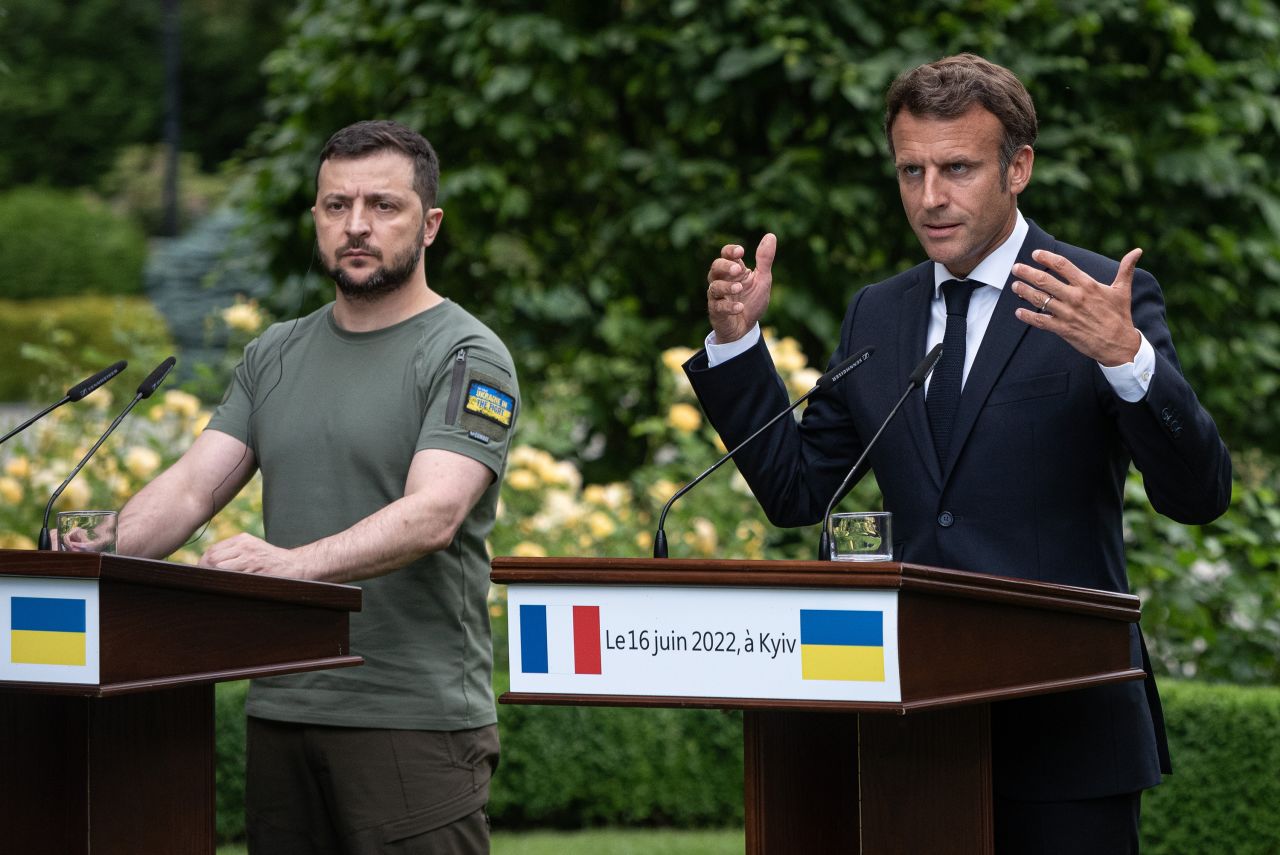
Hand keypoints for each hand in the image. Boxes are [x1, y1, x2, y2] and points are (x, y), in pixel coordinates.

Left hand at [199, 533, 303, 578]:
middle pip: (213, 559)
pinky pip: (234, 578)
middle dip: (205, 571)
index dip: (203, 563)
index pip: (212, 550)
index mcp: (242, 539)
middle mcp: (245, 547)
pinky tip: (227, 588)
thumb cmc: (271, 559)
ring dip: (214, 578)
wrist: (296, 565)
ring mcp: (251, 559)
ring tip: (214, 585)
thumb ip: (234, 551)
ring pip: (220, 568)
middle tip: (205, 582)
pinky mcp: (256, 571)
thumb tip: (207, 562)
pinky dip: (226, 583)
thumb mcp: (253, 547)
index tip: (202, 573)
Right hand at [706, 233, 775, 343]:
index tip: (741, 251)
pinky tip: (740, 307)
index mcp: (733, 270)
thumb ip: (765, 260)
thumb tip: (770, 236)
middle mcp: (722, 281)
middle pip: (715, 267)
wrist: (746, 328)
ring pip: (714, 287)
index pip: (725, 254)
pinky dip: (729, 307)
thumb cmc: (752, 301)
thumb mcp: (762, 279)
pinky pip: (718, 307)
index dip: (730, 251)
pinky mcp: (717, 312)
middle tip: (738, 269)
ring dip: (726, 287)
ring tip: (739, 288)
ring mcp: (717, 297)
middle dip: (725, 266)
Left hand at [1012, 247, 1142, 365]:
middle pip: (1045, 280)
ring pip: (1040, 299)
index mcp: (1088, 285)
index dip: (1046, 257)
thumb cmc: (1120, 316)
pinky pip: (1041, 321)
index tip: (1035, 254)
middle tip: (1015, 268)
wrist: (1119, 344)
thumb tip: (1138, 251)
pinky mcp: (1063, 329)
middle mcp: (1076, 297)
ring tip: (1015, 285)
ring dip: (1024, 291)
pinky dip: (1028, 316)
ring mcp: (1068, 314)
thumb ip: (1126, 269)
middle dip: (1027, 273)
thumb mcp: (1122, 290)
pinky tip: (1018, 312)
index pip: (1063, 265)